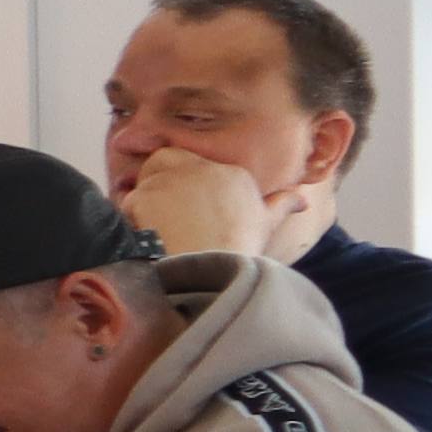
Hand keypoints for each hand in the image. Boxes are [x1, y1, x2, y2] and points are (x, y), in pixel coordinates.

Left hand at [120, 150, 278, 260]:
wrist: (215, 272)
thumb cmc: (240, 252)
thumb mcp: (267, 225)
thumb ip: (281, 205)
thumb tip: (302, 199)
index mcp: (233, 173)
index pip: (197, 164)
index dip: (185, 184)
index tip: (185, 210)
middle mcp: (203, 168)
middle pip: (166, 158)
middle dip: (159, 177)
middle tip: (163, 209)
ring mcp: (173, 179)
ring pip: (145, 179)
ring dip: (146, 200)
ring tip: (159, 227)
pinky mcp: (146, 194)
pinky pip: (129, 201)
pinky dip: (134, 219)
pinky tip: (151, 236)